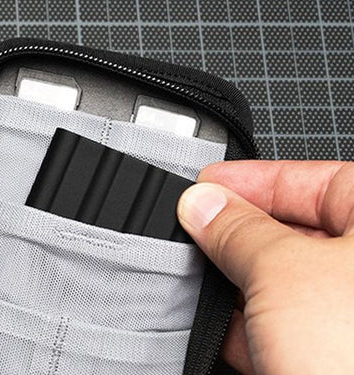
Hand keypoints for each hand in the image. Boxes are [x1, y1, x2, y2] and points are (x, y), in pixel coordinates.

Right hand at [178, 160, 353, 374]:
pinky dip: (263, 328)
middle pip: (309, 231)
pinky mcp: (347, 361)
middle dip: (245, 233)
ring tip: (202, 281)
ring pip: (302, 286)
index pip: (321, 179)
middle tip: (197, 230)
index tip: (207, 186)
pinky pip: (302, 331)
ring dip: (247, 284)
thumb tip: (205, 204)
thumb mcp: (280, 271)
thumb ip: (236, 228)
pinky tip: (228, 331)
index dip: (257, 179)